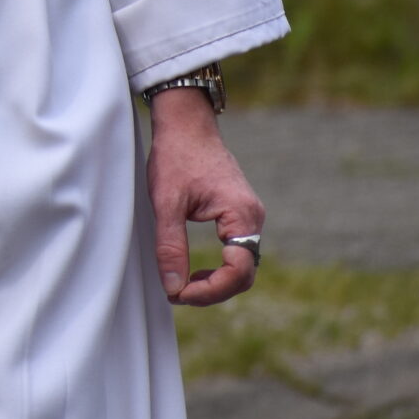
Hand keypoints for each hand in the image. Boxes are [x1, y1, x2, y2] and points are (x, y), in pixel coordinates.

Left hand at [147, 87, 264, 306]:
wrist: (186, 124)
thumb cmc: (176, 157)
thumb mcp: (166, 204)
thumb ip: (170, 247)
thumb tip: (173, 288)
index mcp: (242, 215)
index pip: (237, 271)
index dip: (209, 290)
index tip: (178, 293)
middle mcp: (253, 218)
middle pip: (244, 274)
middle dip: (212, 291)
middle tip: (176, 294)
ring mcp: (248, 216)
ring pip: (241, 265)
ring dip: (215, 281)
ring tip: (181, 284)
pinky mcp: (239, 214)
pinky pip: (236, 251)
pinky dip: (217, 267)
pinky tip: (191, 269)